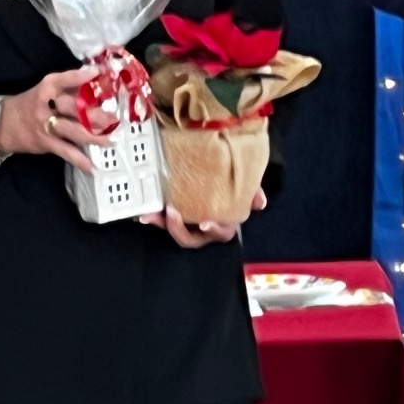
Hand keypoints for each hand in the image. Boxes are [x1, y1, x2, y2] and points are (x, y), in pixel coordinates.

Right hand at [0, 67, 110, 174]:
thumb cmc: (29, 104)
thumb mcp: (44, 90)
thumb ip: (67, 87)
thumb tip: (97, 81)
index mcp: (47, 88)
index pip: (64, 79)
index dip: (80, 76)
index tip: (98, 72)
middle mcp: (47, 106)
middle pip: (74, 108)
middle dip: (96, 114)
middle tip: (114, 118)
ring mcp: (46, 126)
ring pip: (74, 131)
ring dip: (94, 137)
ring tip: (111, 140)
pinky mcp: (45, 143)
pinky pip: (66, 152)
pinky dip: (79, 160)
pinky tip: (93, 167)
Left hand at [139, 188, 263, 246]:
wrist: (215, 165)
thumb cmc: (229, 177)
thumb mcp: (244, 181)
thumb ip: (252, 190)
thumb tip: (260, 203)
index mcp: (224, 221)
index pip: (221, 232)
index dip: (214, 229)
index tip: (205, 222)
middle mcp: (205, 225)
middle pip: (192, 238)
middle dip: (179, 229)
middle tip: (171, 213)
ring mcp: (187, 222)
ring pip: (174, 230)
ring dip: (162, 224)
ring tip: (152, 213)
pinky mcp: (172, 215)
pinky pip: (162, 220)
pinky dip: (153, 217)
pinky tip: (143, 212)